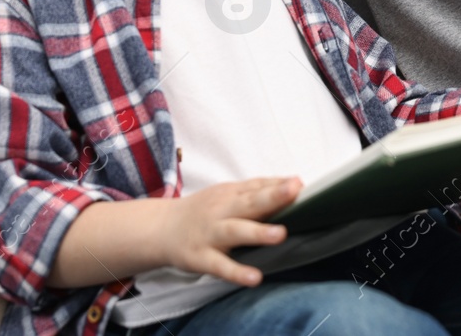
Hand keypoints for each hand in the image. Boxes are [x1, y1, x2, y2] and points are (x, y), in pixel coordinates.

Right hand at [160, 176, 301, 285]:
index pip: (257, 186)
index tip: (300, 183)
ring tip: (280, 234)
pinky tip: (255, 277)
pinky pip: (220, 265)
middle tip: (295, 191)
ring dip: (257, 232)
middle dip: (272, 197)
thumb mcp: (227, 195)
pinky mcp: (201, 258)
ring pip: (235, 231)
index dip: (278, 185)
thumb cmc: (205, 211)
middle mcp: (222, 211)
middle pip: (249, 202)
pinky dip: (236, 272)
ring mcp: (211, 234)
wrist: (161, 228)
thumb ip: (257, 191)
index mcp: (230, 194)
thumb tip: (296, 183)